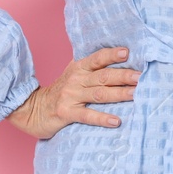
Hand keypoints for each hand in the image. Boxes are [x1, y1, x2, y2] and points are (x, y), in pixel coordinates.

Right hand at [4, 46, 139, 140]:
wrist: (31, 109)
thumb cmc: (59, 93)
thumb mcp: (72, 75)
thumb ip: (91, 69)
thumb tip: (118, 61)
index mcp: (78, 68)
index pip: (97, 58)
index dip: (111, 55)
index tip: (128, 52)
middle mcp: (75, 80)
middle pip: (103, 76)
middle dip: (123, 76)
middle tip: (141, 77)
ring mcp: (70, 96)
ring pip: (99, 94)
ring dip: (119, 94)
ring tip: (135, 94)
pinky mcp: (66, 113)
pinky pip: (87, 116)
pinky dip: (102, 118)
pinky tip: (116, 121)